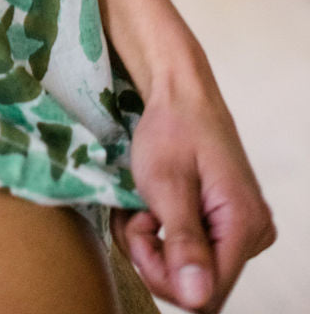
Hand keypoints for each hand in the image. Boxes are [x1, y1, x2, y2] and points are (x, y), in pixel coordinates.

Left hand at [110, 66, 276, 311]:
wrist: (181, 94)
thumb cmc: (172, 130)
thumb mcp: (166, 184)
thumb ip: (184, 242)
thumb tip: (197, 299)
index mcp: (243, 225)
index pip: (207, 293)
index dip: (164, 276)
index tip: (138, 232)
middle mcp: (252, 235)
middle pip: (199, 286)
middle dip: (155, 259)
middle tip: (135, 217)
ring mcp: (242, 231)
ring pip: (190, 272)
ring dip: (153, 247)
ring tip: (139, 208)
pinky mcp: (227, 225)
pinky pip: (193, 254)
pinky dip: (162, 238)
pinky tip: (150, 210)